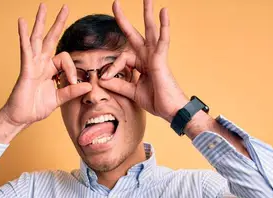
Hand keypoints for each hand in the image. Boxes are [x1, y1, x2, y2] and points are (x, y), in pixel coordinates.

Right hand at [0, 4, 92, 127]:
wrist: (21, 117)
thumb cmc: (36, 108)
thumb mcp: (58, 99)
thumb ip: (72, 91)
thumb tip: (88, 85)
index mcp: (49, 69)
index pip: (65, 59)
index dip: (72, 69)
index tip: (74, 82)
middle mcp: (41, 63)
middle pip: (50, 38)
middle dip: (58, 23)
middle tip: (65, 7)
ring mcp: (32, 64)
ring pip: (37, 38)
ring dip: (40, 22)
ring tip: (43, 6)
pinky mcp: (26, 69)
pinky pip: (26, 50)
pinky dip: (24, 36)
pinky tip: (22, 22)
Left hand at [99, 0, 188, 122]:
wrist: (171, 111)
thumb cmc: (157, 101)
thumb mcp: (132, 92)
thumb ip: (118, 85)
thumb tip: (101, 80)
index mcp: (142, 64)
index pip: (122, 58)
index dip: (112, 67)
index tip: (105, 78)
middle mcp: (148, 57)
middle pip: (135, 34)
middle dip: (124, 20)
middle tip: (115, 3)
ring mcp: (156, 57)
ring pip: (150, 31)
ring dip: (148, 14)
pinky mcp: (162, 60)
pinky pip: (163, 40)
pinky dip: (164, 26)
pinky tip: (163, 12)